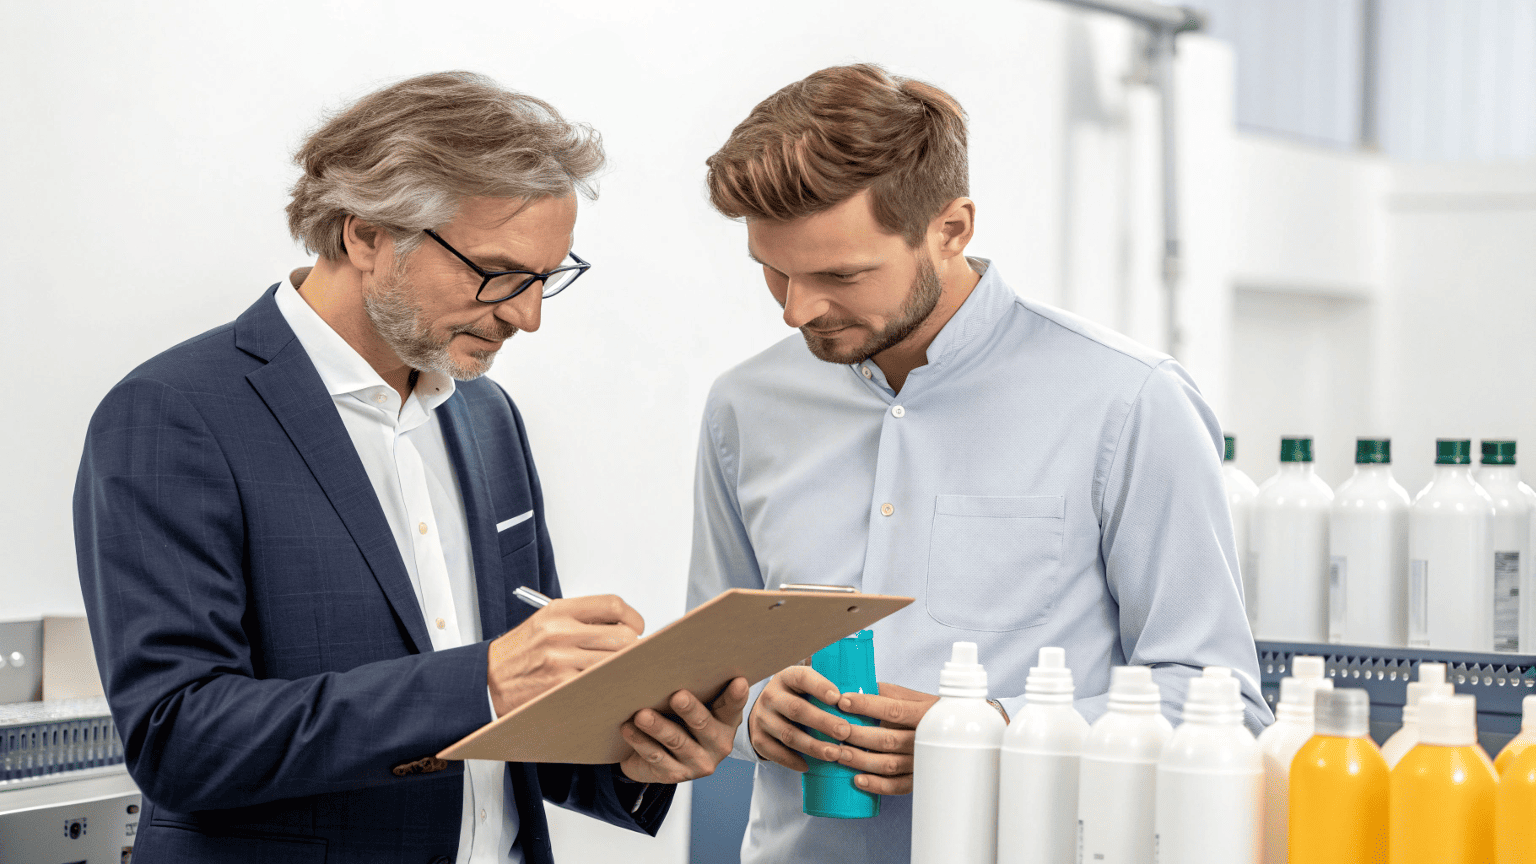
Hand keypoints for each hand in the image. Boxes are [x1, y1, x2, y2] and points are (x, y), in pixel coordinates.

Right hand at [487, 594, 643, 716]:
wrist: (485, 682)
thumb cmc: (518, 654)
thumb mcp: (545, 623)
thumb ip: (581, 620)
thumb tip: (621, 626)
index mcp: (558, 611)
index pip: (612, 605)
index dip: (633, 617)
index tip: (637, 627)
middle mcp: (560, 632)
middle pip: (622, 637)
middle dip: (633, 649)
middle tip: (631, 656)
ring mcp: (561, 660)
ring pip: (615, 663)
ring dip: (624, 670)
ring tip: (621, 673)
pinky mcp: (561, 686)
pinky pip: (600, 684)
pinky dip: (609, 686)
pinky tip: (607, 687)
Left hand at [618, 678, 749, 783]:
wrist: (662, 755)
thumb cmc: (678, 716)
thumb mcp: (693, 702)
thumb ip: (693, 685)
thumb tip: (669, 657)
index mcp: (726, 721)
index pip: (733, 706)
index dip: (736, 695)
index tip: (738, 681)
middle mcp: (717, 744)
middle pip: (703, 725)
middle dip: (690, 710)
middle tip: (678, 696)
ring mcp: (697, 763)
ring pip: (676, 741)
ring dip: (658, 727)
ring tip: (642, 714)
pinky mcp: (674, 775)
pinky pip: (655, 757)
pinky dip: (640, 742)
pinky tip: (628, 728)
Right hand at [747, 665, 855, 772]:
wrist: (764, 710)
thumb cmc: (797, 696)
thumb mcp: (806, 683)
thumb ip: (826, 685)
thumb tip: (861, 692)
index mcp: (786, 677)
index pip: (802, 677)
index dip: (820, 687)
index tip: (838, 698)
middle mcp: (771, 696)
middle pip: (797, 710)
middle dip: (823, 722)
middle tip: (845, 732)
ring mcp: (762, 718)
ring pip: (788, 734)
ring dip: (813, 746)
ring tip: (834, 754)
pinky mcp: (758, 738)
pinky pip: (775, 752)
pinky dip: (792, 761)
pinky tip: (809, 766)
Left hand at [831, 682, 939, 795]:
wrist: (960, 734)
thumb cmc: (928, 712)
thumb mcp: (913, 696)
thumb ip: (887, 692)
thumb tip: (856, 685)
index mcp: (923, 713)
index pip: (892, 709)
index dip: (867, 705)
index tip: (843, 701)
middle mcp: (923, 739)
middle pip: (887, 739)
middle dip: (857, 736)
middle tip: (835, 731)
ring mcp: (921, 761)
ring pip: (889, 764)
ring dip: (861, 760)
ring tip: (839, 754)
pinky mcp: (918, 778)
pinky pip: (898, 786)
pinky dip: (877, 785)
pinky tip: (858, 779)